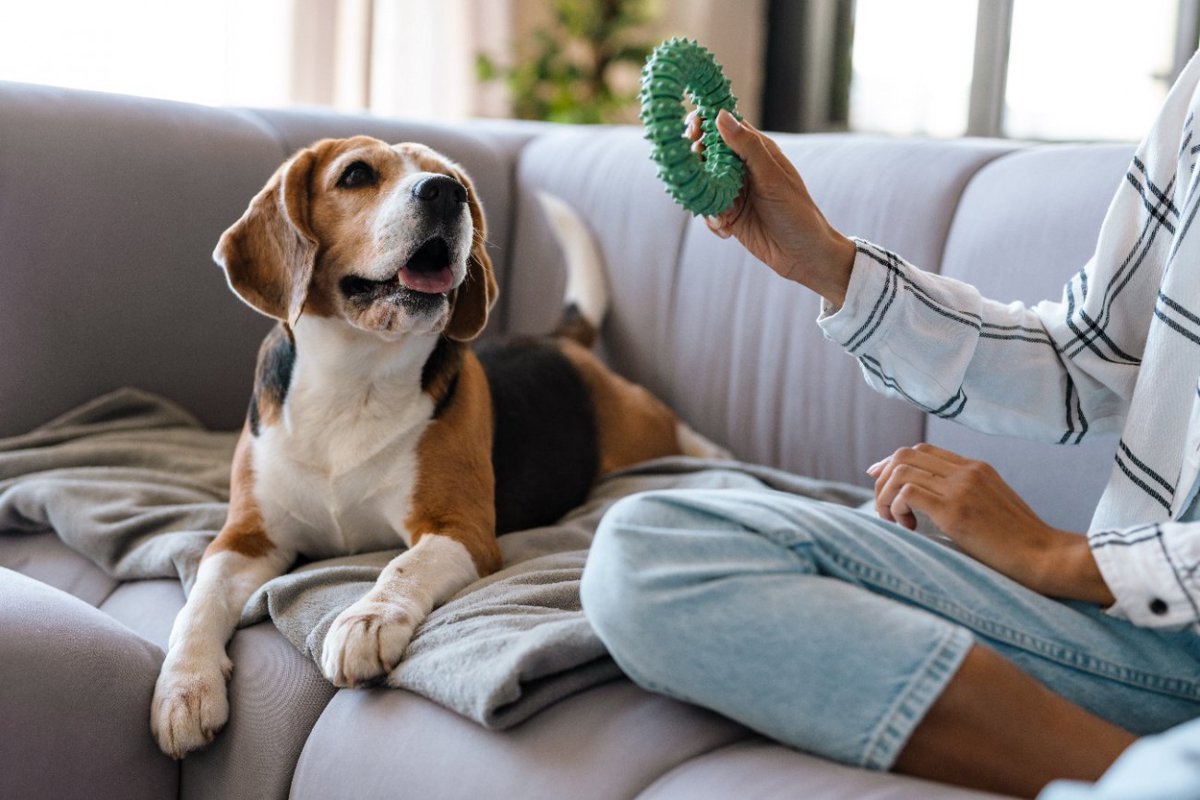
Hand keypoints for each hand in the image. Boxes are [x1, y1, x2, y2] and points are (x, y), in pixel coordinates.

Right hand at [685, 109, 855, 304]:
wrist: (804, 256)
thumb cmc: (797, 213)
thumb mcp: (772, 178)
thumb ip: (747, 147)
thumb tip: (721, 116)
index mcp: (756, 151)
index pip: (725, 126)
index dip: (705, 122)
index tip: (693, 130)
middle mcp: (742, 168)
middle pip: (706, 153)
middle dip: (695, 162)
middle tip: (696, 173)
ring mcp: (733, 192)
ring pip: (702, 183)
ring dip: (702, 196)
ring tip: (717, 213)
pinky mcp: (728, 215)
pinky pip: (707, 210)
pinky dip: (710, 219)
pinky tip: (725, 230)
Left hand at [867, 443, 1114, 604]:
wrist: (1047, 558)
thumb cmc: (1019, 544)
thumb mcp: (991, 508)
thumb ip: (963, 497)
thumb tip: (924, 504)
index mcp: (976, 468)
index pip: (921, 450)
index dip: (891, 463)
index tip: (877, 480)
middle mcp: (967, 471)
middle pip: (904, 454)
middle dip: (883, 480)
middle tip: (885, 510)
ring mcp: (962, 487)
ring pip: (900, 471)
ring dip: (886, 497)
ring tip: (897, 522)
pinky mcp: (956, 510)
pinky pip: (907, 492)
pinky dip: (896, 508)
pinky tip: (907, 528)